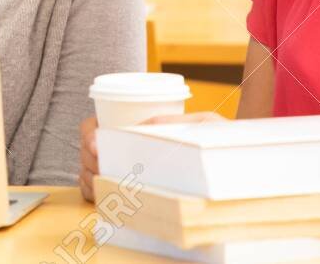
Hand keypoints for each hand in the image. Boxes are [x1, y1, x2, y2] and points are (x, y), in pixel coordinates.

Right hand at [80, 111, 227, 200]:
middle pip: (85, 151)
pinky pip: (94, 192)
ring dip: (91, 179)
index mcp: (131, 124)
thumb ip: (179, 120)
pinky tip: (104, 198)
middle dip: (89, 161)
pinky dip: (93, 195)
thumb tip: (149, 122)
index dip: (89, 136)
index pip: (93, 127)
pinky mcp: (120, 190)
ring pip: (86, 171)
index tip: (97, 147)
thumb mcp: (205, 124)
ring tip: (106, 186)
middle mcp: (119, 146)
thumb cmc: (220, 142)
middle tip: (104, 170)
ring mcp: (117, 167)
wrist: (234, 170)